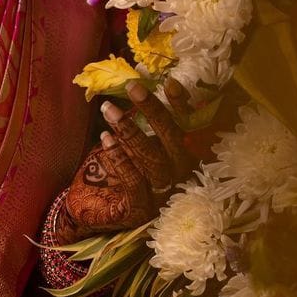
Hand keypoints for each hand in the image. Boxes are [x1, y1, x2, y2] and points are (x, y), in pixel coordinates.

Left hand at [54, 76, 199, 242]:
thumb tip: (145, 85)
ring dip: (129, 131)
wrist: (109, 214)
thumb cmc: (132, 173)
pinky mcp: (142, 210)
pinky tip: (105, 139)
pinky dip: (119, 159)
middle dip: (153, 111)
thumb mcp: (145, 148)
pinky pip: (133, 182)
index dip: (182, 106)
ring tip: (108, 109)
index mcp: (189, 158)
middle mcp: (182, 176)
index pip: (190, 128)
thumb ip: (151, 125)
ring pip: (152, 160)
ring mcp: (164, 195)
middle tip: (133, 87)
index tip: (169, 82)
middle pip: (173, 140)